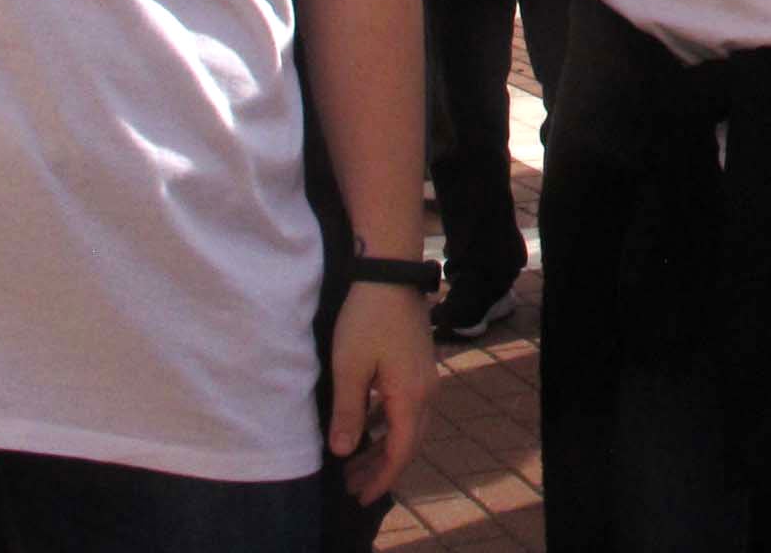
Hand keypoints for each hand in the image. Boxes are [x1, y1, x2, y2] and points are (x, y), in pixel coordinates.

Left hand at [328, 280, 435, 506]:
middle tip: (353, 487)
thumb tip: (344, 451)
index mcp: (410, 396)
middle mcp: (426, 391)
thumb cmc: (367, 318)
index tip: (361, 497)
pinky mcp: (418, 365)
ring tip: (356, 463)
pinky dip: (389, 426)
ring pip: (410, 426)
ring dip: (385, 447)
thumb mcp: (349, 368)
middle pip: (409, 443)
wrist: (389, 272)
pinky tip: (368, 426)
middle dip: (382, 469)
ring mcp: (425, 377)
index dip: (381, 479)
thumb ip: (349, 413)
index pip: (400, 452)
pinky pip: (408, 408)